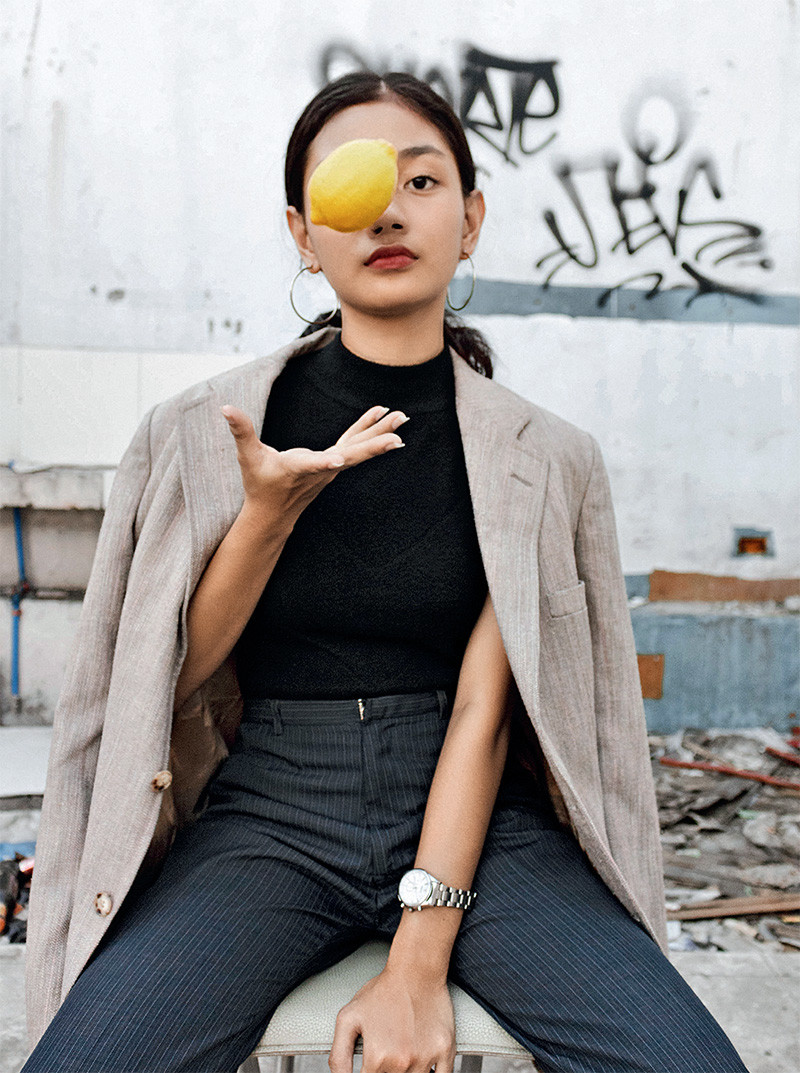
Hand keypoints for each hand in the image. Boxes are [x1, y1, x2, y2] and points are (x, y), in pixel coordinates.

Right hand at [221, 403, 408, 526]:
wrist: (274, 514)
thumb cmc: (260, 485)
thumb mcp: (247, 458)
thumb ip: (240, 431)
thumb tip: (225, 407)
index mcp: (298, 469)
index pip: (313, 465)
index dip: (324, 463)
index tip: (338, 460)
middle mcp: (320, 470)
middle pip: (351, 455)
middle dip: (374, 443)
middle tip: (399, 432)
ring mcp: (330, 468)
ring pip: (358, 448)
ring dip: (380, 433)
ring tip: (402, 418)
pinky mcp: (332, 464)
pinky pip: (353, 443)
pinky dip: (366, 429)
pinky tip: (380, 416)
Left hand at [328, 965, 455, 1072]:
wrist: (415, 970)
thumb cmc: (383, 991)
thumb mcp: (348, 1018)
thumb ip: (339, 1056)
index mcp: (377, 1058)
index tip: (375, 1064)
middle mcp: (401, 1062)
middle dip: (388, 1071)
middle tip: (389, 1052)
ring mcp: (425, 1058)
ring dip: (408, 1072)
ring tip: (405, 1050)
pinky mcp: (445, 1050)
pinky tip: (423, 1064)